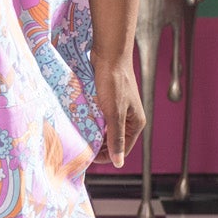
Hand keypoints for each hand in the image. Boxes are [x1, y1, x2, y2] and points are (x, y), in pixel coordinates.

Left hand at [91, 52, 144, 168]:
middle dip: (100, 145)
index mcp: (136, 123)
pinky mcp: (110, 99)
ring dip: (96, 133)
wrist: (110, 54)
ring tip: (81, 137)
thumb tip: (119, 162)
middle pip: (115, 139)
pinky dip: (94, 122)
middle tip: (83, 149)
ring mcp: (121, 108)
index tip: (88, 158)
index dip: (106, 156)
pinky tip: (83, 123)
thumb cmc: (114, 81)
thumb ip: (116, 138)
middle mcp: (130, 117)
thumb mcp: (114, 113)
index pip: (122, 148)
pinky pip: (102, 117)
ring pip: (107, 128)